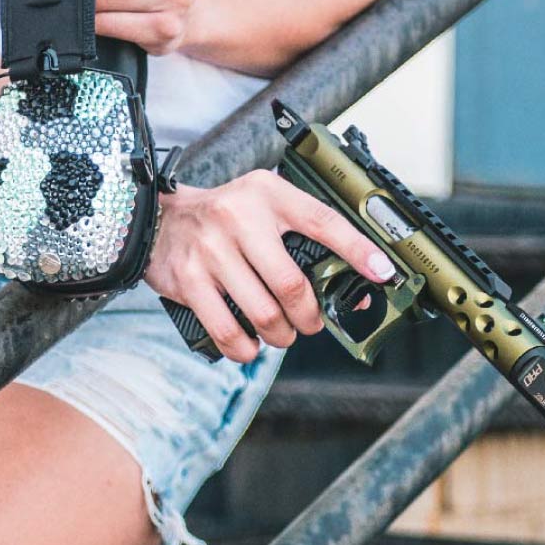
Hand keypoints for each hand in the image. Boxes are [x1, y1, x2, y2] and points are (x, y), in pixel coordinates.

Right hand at [145, 170, 395, 362]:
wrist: (161, 218)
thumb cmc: (227, 217)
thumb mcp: (267, 208)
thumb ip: (305, 239)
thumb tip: (354, 291)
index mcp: (268, 195)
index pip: (322, 221)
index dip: (357, 249)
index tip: (383, 271)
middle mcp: (240, 218)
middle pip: (292, 284)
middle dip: (309, 316)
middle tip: (310, 322)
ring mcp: (212, 250)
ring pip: (264, 314)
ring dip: (281, 336)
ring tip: (281, 333)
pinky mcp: (188, 280)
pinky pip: (227, 331)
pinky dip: (246, 349)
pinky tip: (251, 344)